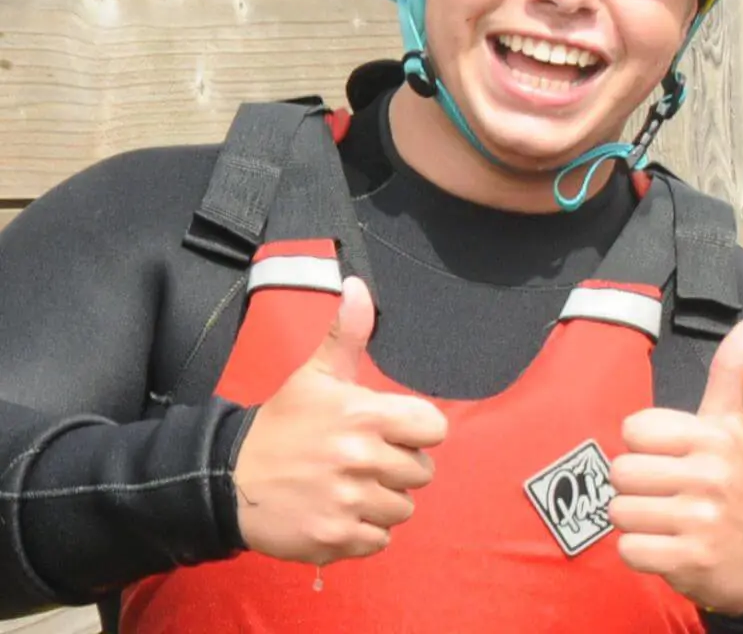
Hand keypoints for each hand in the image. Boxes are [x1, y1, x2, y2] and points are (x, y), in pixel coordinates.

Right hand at [233, 277, 447, 563]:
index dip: (414, 433)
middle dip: (395, 469)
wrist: (225, 480)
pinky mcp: (335, 537)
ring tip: (345, 488)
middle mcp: (360, 458)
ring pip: (403, 509)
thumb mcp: (314, 377)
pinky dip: (362, 533)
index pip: (433, 429)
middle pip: (421, 472)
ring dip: (379, 502)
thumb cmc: (281, 426)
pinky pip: (379, 540)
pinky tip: (336, 513)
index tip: (387, 433)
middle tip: (357, 463)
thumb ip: (346, 334)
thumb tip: (358, 286)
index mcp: (364, 415)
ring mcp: (348, 501)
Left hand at [611, 320, 742, 616]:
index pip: (635, 429)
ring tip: (668, 523)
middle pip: (621, 471)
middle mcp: (710, 475)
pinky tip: (668, 548)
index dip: (645, 448)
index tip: (671, 461)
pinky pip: (629, 549)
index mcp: (715, 437)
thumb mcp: (735, 430)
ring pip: (619, 512)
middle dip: (636, 489)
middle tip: (667, 497)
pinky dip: (642, 554)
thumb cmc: (739, 488)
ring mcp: (701, 519)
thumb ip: (731, 376)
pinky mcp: (689, 559)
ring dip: (638, 523)